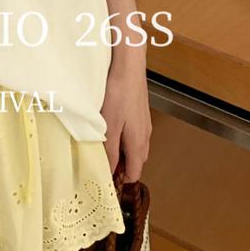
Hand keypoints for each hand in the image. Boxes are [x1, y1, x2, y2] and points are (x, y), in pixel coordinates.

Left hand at [101, 42, 150, 182]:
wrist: (129, 67)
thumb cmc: (120, 95)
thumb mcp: (110, 126)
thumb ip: (110, 150)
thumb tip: (110, 170)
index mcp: (139, 143)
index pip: (136, 172)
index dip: (123, 181)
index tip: (108, 183)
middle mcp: (145, 135)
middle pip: (137, 161)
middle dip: (123, 168)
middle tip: (104, 168)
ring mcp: (144, 123)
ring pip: (136, 147)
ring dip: (124, 153)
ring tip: (106, 151)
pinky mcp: (140, 113)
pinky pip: (135, 134)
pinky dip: (125, 140)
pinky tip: (113, 132)